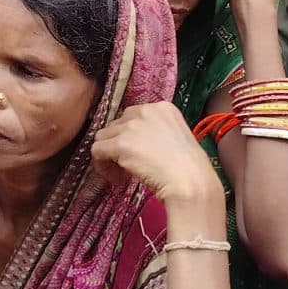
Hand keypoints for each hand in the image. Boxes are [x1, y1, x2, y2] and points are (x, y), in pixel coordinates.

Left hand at [90, 101, 218, 208]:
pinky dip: (102, 166)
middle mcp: (146, 110)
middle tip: (130, 165)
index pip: (133, 116)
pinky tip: (117, 178)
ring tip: (122, 173)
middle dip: (119, 145)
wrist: (190, 181)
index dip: (131, 137)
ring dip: (110, 155)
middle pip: (117, 125)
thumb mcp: (175, 138)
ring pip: (103, 137)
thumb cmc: (189, 168)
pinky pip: (97, 151)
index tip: (139, 154)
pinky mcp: (120, 143)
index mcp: (162, 107)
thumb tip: (134, 143)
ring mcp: (132, 126)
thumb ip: (155, 133)